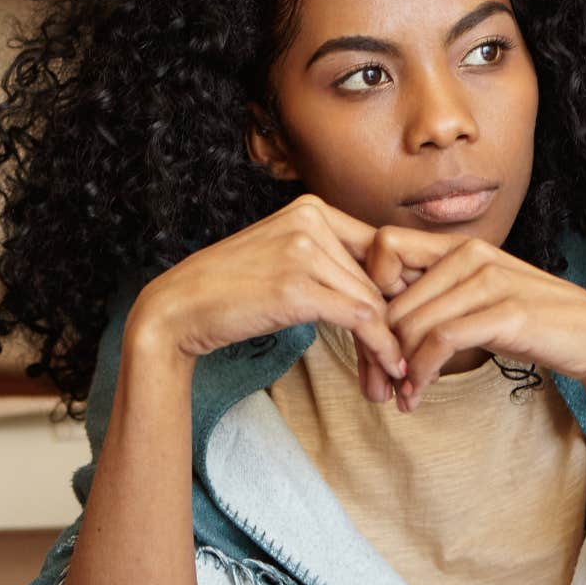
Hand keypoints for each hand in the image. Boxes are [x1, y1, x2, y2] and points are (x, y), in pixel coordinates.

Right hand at [128, 195, 406, 402]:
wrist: (179, 308)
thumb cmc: (230, 289)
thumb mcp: (282, 256)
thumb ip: (327, 258)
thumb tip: (383, 288)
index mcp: (310, 207)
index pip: (378, 248)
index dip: (399, 292)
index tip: (406, 327)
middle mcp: (310, 219)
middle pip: (378, 278)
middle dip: (394, 325)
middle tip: (399, 365)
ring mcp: (302, 250)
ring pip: (374, 301)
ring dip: (388, 346)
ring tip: (391, 378)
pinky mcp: (296, 286)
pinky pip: (360, 318)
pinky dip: (381, 348)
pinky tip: (388, 369)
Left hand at [366, 227, 585, 407]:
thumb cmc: (529, 321)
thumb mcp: (476, 299)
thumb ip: (434, 296)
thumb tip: (378, 319)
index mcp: (458, 245)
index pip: (383, 246)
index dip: (369, 288)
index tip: (376, 331)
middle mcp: (470, 253)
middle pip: (390, 296)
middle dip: (377, 346)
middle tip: (378, 382)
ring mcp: (489, 279)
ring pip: (410, 322)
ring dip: (397, 368)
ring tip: (399, 394)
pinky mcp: (505, 311)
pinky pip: (439, 341)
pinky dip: (420, 373)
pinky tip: (417, 395)